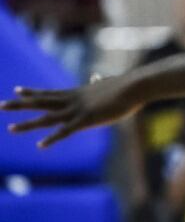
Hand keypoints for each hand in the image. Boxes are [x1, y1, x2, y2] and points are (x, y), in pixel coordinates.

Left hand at [2, 78, 140, 147]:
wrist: (134, 86)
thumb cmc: (125, 86)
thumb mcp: (107, 83)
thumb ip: (98, 81)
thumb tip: (96, 76)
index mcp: (77, 93)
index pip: (49, 93)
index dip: (32, 93)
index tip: (16, 90)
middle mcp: (72, 100)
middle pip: (41, 103)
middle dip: (20, 105)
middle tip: (0, 105)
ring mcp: (78, 110)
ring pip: (48, 118)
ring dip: (28, 124)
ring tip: (10, 128)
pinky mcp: (87, 119)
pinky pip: (66, 131)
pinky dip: (53, 138)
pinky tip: (41, 144)